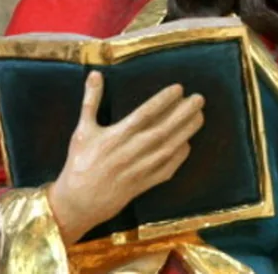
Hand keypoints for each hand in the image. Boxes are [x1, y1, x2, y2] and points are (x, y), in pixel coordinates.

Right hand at [47, 71, 203, 243]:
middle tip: (199, 99)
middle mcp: (130, 152)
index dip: (163, 100)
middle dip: (184, 113)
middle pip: (163, 129)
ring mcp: (139, 170)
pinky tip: (188, 144)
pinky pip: (167, 170)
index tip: (179, 88)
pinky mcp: (144, 185)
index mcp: (116, 136)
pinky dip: (179, 157)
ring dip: (187, 132)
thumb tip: (95, 74)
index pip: (145, 114)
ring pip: (169, 148)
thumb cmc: (79, 162)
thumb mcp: (82, 130)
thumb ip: (91, 101)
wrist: (77, 202)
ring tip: (200, 116)